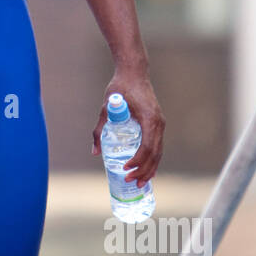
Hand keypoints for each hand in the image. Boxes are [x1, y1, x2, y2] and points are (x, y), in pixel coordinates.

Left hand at [92, 71, 164, 188]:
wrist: (134, 72)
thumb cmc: (120, 88)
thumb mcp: (106, 108)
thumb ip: (100, 129)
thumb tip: (95, 151)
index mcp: (149, 119)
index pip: (147, 146)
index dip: (137, 160)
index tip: (125, 168)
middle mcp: (158, 123)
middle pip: (155, 153)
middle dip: (144, 170)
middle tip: (131, 181)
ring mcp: (160, 123)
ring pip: (159, 151)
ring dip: (150, 168)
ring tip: (141, 183)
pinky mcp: (158, 123)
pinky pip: (158, 145)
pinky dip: (153, 159)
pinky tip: (148, 170)